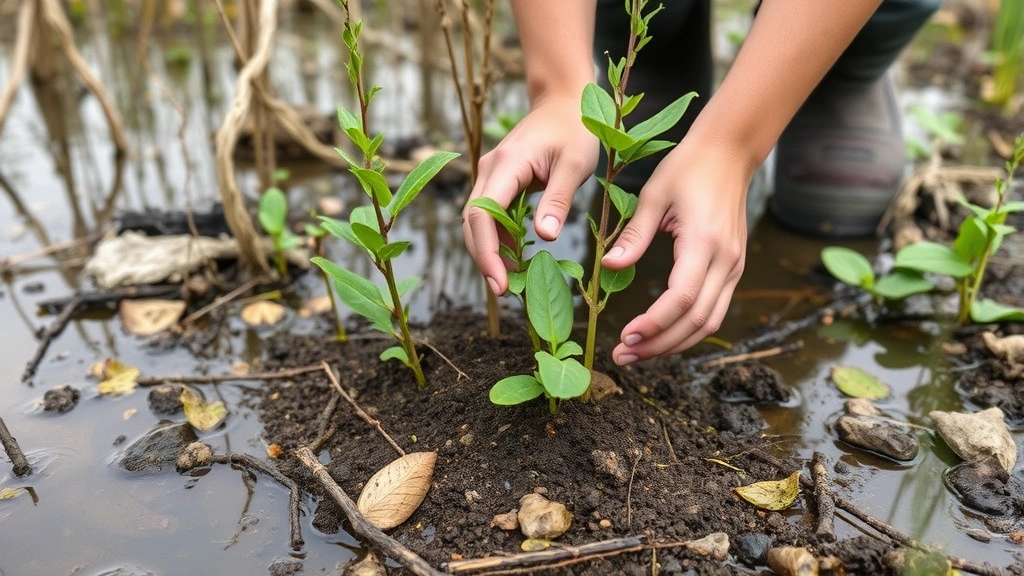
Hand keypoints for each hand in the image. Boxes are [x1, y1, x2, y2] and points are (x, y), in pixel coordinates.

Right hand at [463, 95, 598, 294]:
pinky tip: (515, 258)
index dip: (486, 252)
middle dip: (484, 258)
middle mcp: (490, 169)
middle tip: (504, 290)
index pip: (482, 215)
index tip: (500, 281)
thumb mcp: (575, 165)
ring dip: (489, 250)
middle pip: (472, 222)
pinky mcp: (498, 180)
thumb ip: (558, 201)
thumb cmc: (575, 129)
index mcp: (507, 164)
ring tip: (511, 279)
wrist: (565, 101)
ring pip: (477, 221)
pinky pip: (490, 214)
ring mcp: (491, 174)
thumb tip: (544, 238)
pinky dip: (498, 238)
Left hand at [601, 139, 751, 364]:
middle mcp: (726, 260)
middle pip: (696, 320)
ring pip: (709, 322)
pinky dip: (688, 330)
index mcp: (705, 242)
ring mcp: (734, 267)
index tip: (625, 336)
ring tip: (637, 353)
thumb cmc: (687, 168)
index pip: (681, 298)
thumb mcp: (654, 195)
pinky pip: (713, 310)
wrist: (728, 153)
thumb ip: (634, 235)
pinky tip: (661, 336)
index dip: (654, 324)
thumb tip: (609, 268)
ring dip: (673, 343)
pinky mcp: (732, 269)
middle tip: (623, 356)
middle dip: (659, 344)